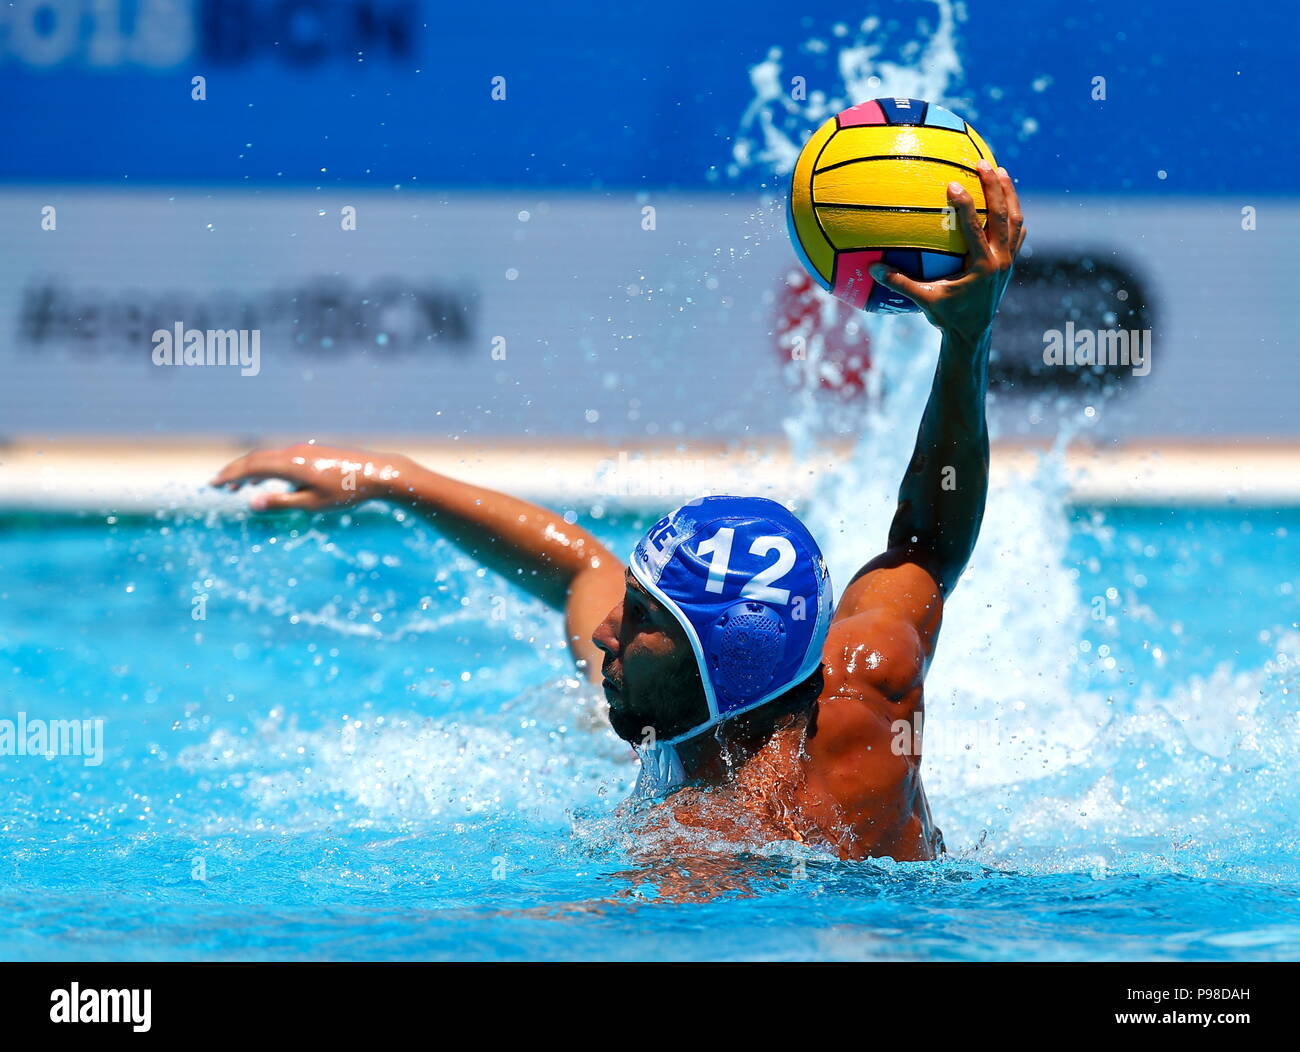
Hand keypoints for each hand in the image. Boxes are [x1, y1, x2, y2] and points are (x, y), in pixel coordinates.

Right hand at [209, 443, 410, 511]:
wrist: (377, 473)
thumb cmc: (346, 492)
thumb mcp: (312, 504)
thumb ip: (280, 502)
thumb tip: (251, 502)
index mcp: (290, 464)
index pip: (250, 467)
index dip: (229, 475)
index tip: (212, 485)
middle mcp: (294, 452)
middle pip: (256, 459)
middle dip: (235, 472)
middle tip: (218, 485)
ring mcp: (304, 450)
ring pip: (269, 457)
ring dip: (251, 470)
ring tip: (240, 488)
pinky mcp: (313, 453)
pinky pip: (281, 458)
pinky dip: (267, 468)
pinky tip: (268, 481)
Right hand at [870, 161, 1024, 344]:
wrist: (973, 335)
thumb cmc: (947, 318)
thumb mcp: (923, 301)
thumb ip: (900, 283)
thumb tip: (871, 268)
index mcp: (981, 266)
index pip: (973, 228)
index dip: (964, 205)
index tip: (953, 183)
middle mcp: (999, 261)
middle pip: (1002, 216)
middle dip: (994, 187)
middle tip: (984, 163)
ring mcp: (1008, 261)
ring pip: (1015, 220)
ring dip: (1009, 195)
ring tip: (1000, 171)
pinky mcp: (1010, 263)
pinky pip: (1017, 234)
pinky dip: (1013, 216)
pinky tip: (1007, 203)